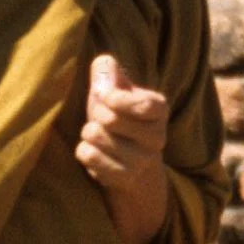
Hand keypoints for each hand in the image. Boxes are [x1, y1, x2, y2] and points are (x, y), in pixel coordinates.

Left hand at [76, 51, 170, 243]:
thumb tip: (104, 65)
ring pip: (95, 136)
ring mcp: (142, 160)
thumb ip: (108, 72)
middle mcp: (157, 136)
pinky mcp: (125, 178)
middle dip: (95, 114)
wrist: (128, 165)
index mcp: (159, 109)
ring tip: (100, 138)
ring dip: (88, 134)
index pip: (140, 103)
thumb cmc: (118, 119)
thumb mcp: (114, 91)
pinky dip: (84, 152)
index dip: (115, 98)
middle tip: (100, 119)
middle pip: (108, 117)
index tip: (107, 97)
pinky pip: (88, 156)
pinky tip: (97, 154)